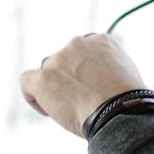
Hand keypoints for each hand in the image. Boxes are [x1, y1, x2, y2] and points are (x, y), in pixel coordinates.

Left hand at [19, 34, 148, 135]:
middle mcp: (78, 44)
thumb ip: (109, 69)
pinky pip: (27, 81)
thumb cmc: (127, 102)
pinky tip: (48, 111)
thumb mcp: (126, 75)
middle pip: (65, 61)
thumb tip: (101, 81)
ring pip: (48, 73)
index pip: (84, 52)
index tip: (92, 87)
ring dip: (54, 89)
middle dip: (70, 79)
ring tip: (71, 110)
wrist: (118, 112)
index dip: (85, 71)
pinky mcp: (43, 78)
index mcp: (101, 40)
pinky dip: (33, 96)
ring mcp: (58, 60)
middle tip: (83, 101)